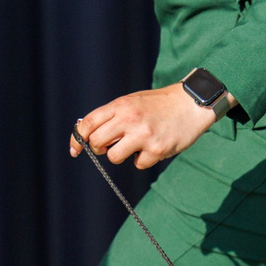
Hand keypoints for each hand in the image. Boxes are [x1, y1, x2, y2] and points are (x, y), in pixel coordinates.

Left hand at [70, 84, 224, 170]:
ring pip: (114, 157)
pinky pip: (138, 164)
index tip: (75, 150)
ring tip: (135, 146)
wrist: (191, 104)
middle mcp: (129, 119)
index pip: (89, 123)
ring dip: (121, 155)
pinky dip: (144, 159)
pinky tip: (154, 146)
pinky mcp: (157, 149)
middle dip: (99, 149)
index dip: (77, 139)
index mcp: (121, 106)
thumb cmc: (159, 104)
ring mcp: (143, 135)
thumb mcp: (133, 102)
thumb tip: (87, 133)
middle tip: (111, 146)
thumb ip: (112, 115)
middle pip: (97, 143)